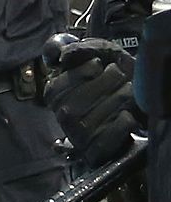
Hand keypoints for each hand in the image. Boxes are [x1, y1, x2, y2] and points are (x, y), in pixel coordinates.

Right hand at [47, 37, 138, 164]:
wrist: (144, 104)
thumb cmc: (122, 79)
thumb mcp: (106, 55)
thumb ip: (83, 49)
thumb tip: (63, 54)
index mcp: (57, 95)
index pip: (56, 88)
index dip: (80, 74)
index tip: (98, 66)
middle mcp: (63, 117)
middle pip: (77, 102)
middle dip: (107, 84)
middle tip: (119, 78)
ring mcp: (78, 136)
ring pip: (98, 115)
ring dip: (121, 99)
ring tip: (129, 94)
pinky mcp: (95, 152)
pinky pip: (113, 131)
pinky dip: (126, 121)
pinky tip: (129, 115)